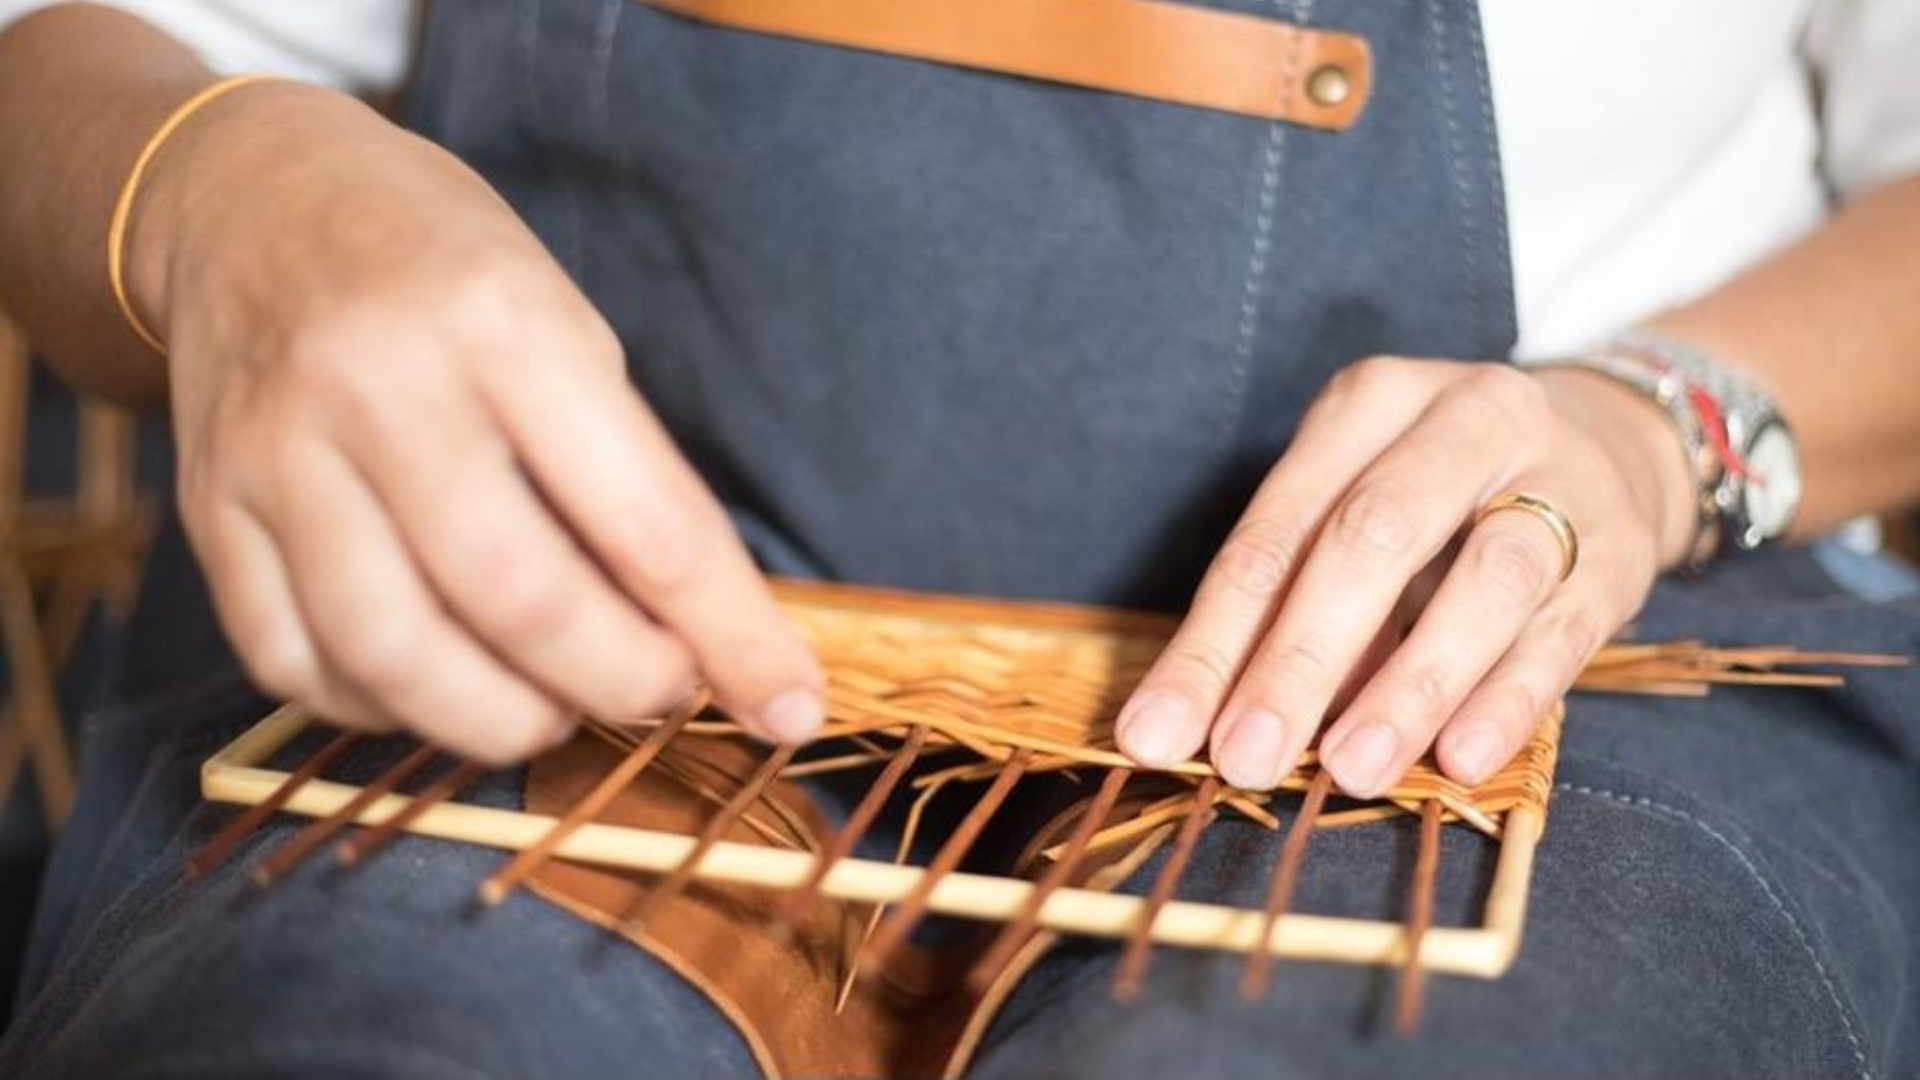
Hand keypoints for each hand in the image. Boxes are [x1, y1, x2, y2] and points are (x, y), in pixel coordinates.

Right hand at [137, 84, 822, 762]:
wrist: (251, 200)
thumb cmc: (444, 267)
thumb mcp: (566, 323)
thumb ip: (623, 473)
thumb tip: (703, 633)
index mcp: (505, 324)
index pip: (648, 522)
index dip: (731, 635)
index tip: (787, 703)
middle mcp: (383, 388)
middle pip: (522, 604)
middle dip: (622, 685)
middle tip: (660, 691)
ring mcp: (279, 455)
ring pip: (398, 654)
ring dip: (504, 722)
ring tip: (554, 706)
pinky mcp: (208, 511)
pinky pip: (295, 662)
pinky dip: (384, 709)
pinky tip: (436, 688)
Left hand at [1115, 356, 1695, 793]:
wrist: (1613, 444)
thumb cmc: (1438, 497)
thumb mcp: (1355, 512)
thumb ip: (1292, 607)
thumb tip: (1210, 726)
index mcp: (1368, 403)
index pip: (1274, 532)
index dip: (1214, 641)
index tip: (1159, 735)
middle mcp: (1465, 420)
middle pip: (1370, 540)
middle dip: (1297, 660)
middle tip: (1244, 759)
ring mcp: (1556, 479)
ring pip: (1486, 580)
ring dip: (1410, 685)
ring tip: (1350, 769)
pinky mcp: (1618, 552)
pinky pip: (1562, 631)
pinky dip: (1508, 698)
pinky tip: (1461, 759)